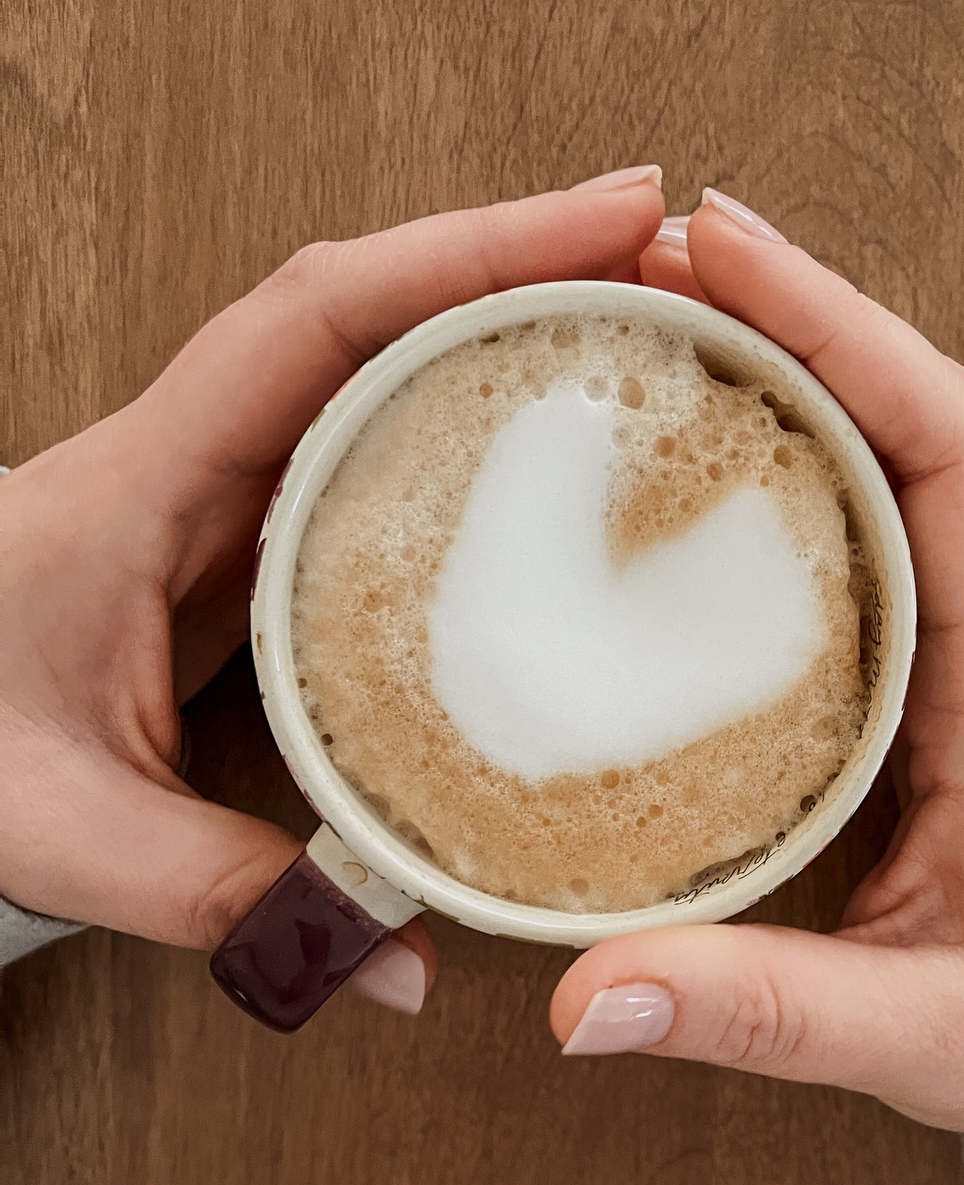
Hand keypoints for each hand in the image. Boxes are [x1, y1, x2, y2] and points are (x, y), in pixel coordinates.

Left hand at [0, 167, 665, 1011]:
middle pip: (377, 306)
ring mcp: (225, 488)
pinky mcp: (249, 534)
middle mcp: (195, 456)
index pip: (319, 320)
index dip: (468, 255)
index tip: (602, 220)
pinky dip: (472, 414)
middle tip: (671, 262)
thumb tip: (400, 964)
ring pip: (380, 360)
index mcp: (144, 481)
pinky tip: (553, 441)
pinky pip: (376, 441)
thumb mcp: (71, 825)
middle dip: (525, 262)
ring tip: (641, 323)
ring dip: (506, 323)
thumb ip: (227, 895)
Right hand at [552, 189, 963, 1150]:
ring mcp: (955, 634)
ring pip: (889, 447)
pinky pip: (858, 513)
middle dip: (797, 314)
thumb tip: (576, 1003)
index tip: (731, 260)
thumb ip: (755, 1014)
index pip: (957, 457)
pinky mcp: (912, 657)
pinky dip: (782, 443)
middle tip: (651, 257)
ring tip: (655, 307)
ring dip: (789, 358)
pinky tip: (694, 430)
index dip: (852, 340)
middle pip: (915, 411)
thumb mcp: (912, 1035)